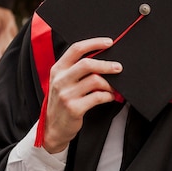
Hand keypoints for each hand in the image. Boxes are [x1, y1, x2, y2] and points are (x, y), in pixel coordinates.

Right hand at [42, 37, 121, 153]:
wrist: (53, 128)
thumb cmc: (61, 102)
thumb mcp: (61, 82)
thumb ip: (75, 70)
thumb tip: (101, 59)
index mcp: (57, 69)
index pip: (76, 49)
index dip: (94, 43)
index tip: (109, 42)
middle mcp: (60, 80)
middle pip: (87, 64)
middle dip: (106, 64)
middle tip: (118, 67)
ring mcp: (66, 94)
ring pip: (95, 81)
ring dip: (109, 84)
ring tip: (113, 88)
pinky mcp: (74, 108)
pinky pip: (97, 97)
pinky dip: (108, 96)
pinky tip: (110, 97)